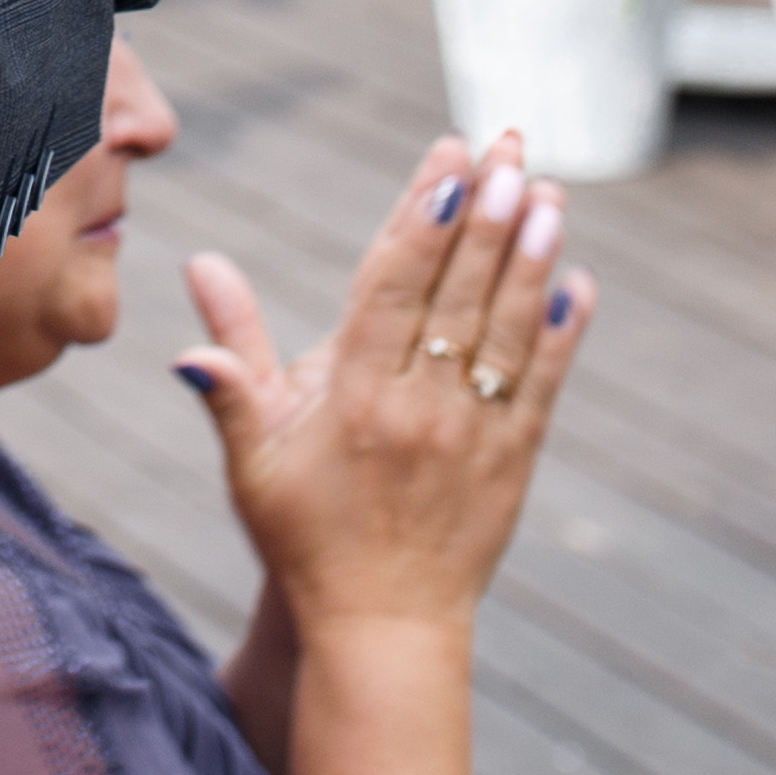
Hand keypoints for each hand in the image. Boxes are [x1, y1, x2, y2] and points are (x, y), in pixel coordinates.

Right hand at [176, 130, 594, 633]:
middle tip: (505, 144)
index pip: (394, 287)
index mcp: (355, 398)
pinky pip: (541, 387)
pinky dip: (561, 332)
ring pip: (505, 329)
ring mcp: (473, 437)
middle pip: (457, 292)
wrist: (382, 631)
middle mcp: (419, 409)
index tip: (446, 158)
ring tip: (544, 189)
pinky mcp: (512, 464)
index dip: (422, 217)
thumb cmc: (305, 534)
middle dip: (484, 211)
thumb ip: (230, 364)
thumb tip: (200, 269)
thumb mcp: (252, 455)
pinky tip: (575, 280)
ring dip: (528, 254)